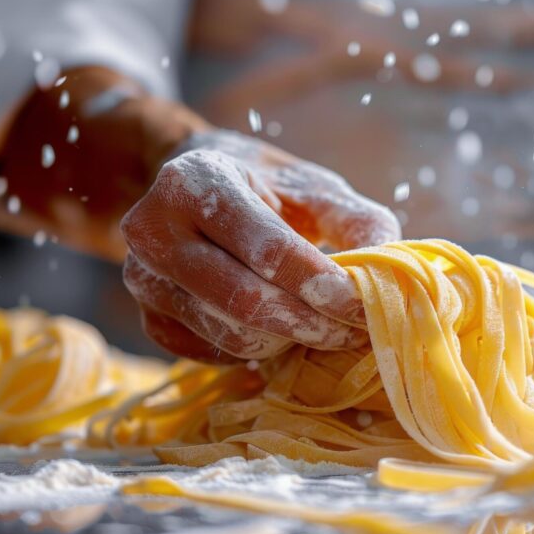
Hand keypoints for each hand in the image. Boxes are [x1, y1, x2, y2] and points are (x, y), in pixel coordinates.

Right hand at [121, 130, 400, 362]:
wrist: (194, 189)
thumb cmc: (265, 188)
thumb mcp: (315, 187)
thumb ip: (359, 221)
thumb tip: (390, 268)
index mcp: (195, 179)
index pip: (265, 247)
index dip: (319, 283)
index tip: (361, 303)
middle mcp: (153, 228)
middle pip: (242, 300)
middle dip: (309, 323)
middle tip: (354, 331)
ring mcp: (143, 278)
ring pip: (227, 334)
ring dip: (288, 342)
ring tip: (326, 330)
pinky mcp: (150, 317)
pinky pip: (211, 353)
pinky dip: (256, 353)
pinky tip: (283, 333)